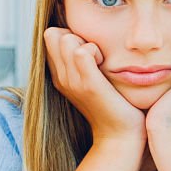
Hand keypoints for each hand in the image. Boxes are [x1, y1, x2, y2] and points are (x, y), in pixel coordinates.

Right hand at [43, 27, 145, 146]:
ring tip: (100, 61)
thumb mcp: (92, 80)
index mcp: (60, 75)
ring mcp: (72, 82)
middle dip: (75, 35)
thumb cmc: (113, 105)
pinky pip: (82, 52)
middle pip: (53, 34)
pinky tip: (105, 65)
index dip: (69, 35)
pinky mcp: (89, 85)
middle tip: (94, 55)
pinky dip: (96, 51)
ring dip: (87, 43)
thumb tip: (88, 39)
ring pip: (66, 39)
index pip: (50, 35)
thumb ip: (84, 61)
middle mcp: (61, 78)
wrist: (120, 136)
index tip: (88, 52)